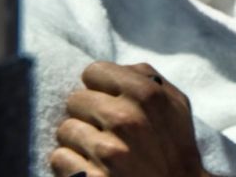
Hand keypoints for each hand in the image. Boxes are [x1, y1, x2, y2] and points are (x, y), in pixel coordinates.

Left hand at [49, 62, 210, 176]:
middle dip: (88, 114)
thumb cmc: (175, 145)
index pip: (93, 71)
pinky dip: (71, 164)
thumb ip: (146, 78)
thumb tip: (114, 68)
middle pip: (75, 100)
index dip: (100, 87)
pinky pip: (59, 158)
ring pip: (65, 130)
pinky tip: (92, 167)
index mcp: (146, 93)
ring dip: (79, 141)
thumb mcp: (176, 103)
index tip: (109, 101)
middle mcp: (125, 119)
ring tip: (100, 150)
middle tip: (106, 129)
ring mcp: (108, 151)